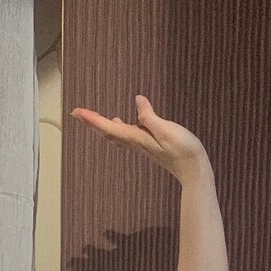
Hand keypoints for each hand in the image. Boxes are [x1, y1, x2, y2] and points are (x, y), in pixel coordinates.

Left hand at [70, 96, 207, 182]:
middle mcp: (136, 143)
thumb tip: (137, 100)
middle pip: (109, 132)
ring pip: (116, 134)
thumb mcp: (166, 130)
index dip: (93, 119)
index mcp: (137, 138)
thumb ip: (149, 116)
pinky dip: (117, 128)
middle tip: (77, 113)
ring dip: (102, 126)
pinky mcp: (149, 145)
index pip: (110, 128)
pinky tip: (119, 123)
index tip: (77, 112)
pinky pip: (127, 136)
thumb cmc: (183, 150)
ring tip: (91, 117)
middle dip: (92, 122)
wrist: (194, 170)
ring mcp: (142, 145)